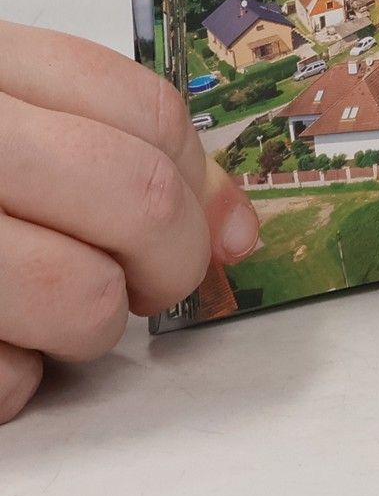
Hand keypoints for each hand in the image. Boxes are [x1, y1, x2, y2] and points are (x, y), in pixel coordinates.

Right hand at [0, 21, 259, 422]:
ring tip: (28, 314)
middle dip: (164, 264)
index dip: (194, 183)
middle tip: (134, 283)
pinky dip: (2, 382)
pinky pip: (2, 383)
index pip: (148, 112)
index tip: (193, 225)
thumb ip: (113, 150)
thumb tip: (238, 227)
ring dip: (79, 332)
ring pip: (81, 302)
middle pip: (136, 201)